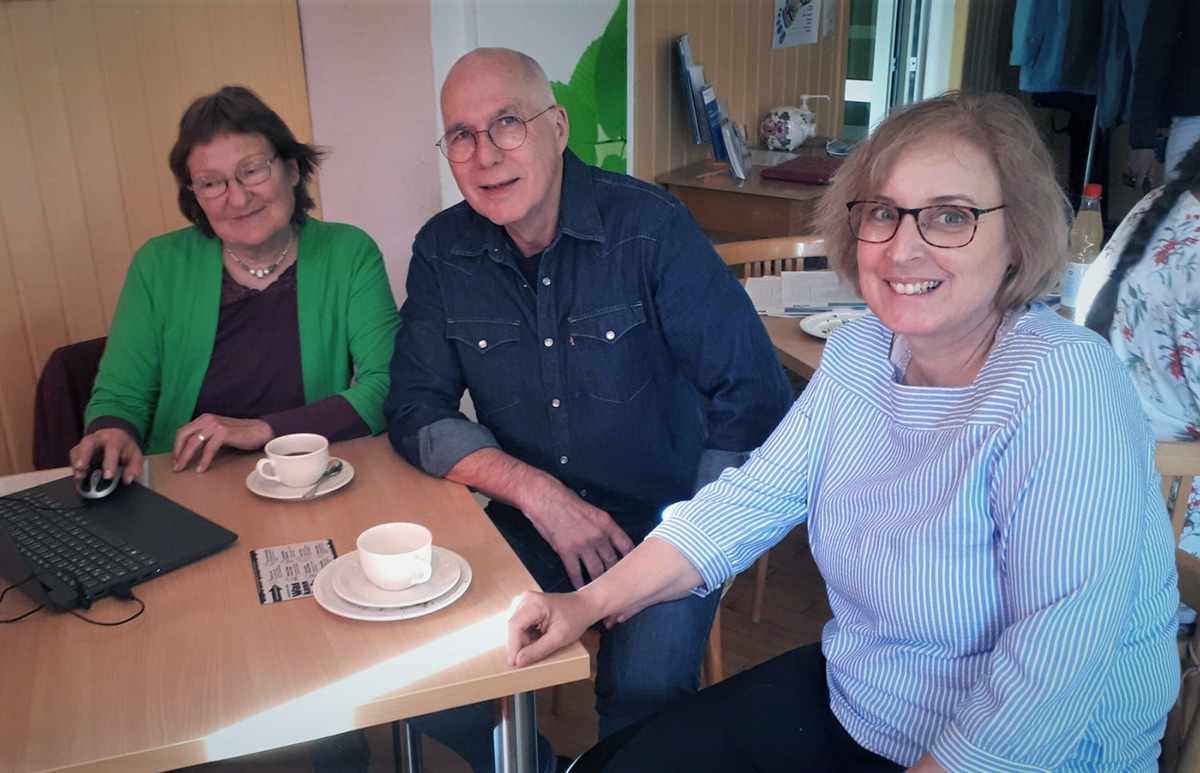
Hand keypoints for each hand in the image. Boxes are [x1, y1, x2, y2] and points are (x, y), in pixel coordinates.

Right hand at [69, 428, 142, 484]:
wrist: (117, 436)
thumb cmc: (125, 448)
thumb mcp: (136, 456)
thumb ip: (134, 467)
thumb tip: (127, 479)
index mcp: (115, 439)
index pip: (112, 448)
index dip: (110, 462)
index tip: (108, 476)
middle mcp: (99, 438)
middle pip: (88, 443)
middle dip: (84, 456)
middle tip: (81, 469)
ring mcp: (87, 442)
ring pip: (78, 449)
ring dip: (76, 463)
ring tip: (78, 477)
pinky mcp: (79, 448)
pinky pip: (74, 455)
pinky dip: (73, 466)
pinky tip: (77, 477)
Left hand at [172, 414, 273, 472]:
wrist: (258, 431)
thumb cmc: (238, 434)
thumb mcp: (217, 433)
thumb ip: (204, 437)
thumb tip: (189, 451)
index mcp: (204, 419)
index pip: (183, 431)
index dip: (176, 446)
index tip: (175, 459)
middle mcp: (207, 420)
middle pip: (184, 436)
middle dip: (178, 452)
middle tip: (176, 466)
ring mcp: (216, 425)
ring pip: (194, 442)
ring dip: (186, 457)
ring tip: (183, 468)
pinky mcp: (224, 433)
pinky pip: (209, 449)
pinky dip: (203, 460)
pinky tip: (200, 468)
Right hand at [508, 590, 598, 666]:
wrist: (583, 605)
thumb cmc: (575, 619)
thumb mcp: (559, 638)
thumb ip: (538, 650)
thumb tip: (519, 661)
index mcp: (535, 603)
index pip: (515, 626)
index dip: (513, 646)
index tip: (513, 663)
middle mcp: (527, 598)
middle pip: (514, 626)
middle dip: (518, 644)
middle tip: (527, 659)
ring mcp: (525, 600)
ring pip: (515, 626)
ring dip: (523, 640)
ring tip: (540, 644)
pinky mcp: (526, 604)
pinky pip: (520, 623)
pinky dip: (526, 634)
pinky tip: (538, 637)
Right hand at [520, 484, 635, 588]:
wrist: (545, 499)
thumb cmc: (566, 501)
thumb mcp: (592, 509)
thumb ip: (602, 526)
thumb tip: (609, 540)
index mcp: (606, 524)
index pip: (626, 544)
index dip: (632, 558)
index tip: (634, 566)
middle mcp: (597, 536)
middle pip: (612, 561)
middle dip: (616, 574)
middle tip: (619, 585)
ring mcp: (582, 545)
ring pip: (596, 570)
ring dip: (599, 581)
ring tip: (603, 591)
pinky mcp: (566, 552)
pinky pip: (575, 572)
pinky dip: (579, 583)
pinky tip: (581, 589)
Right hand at [1124, 149, 1162, 190]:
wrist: (1141, 145)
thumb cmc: (1148, 154)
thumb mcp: (1152, 165)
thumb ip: (1151, 174)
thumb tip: (1150, 181)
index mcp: (1140, 173)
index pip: (1138, 185)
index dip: (1140, 187)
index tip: (1142, 188)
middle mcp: (1133, 172)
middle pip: (1134, 180)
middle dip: (1138, 180)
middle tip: (1143, 177)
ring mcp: (1129, 168)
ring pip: (1131, 175)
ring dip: (1135, 175)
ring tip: (1140, 170)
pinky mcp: (1126, 164)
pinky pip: (1129, 170)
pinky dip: (1132, 170)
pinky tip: (1137, 165)